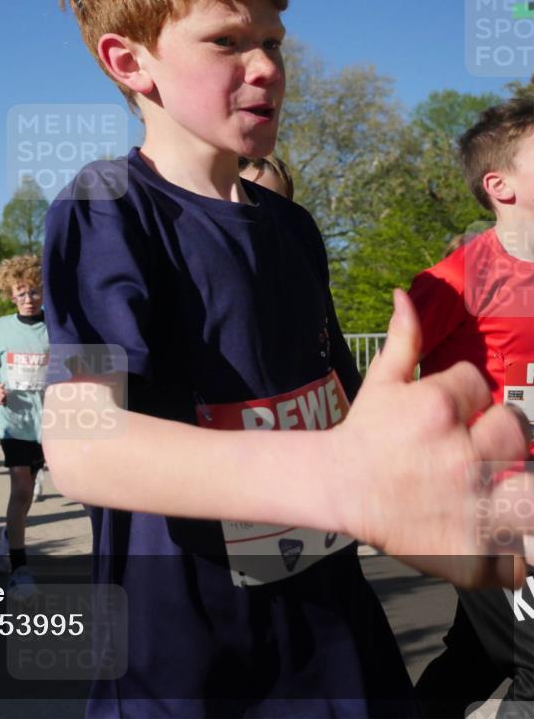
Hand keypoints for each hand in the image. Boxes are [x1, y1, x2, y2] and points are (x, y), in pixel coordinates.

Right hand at [332, 290, 532, 588]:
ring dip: (518, 491)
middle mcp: (460, 455)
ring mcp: (469, 505)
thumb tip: (405, 295)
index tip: (456, 413)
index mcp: (439, 408)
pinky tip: (492, 534)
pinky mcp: (470, 549)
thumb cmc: (363, 436)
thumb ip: (403, 341)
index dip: (473, 398)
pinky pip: (517, 554)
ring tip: (496, 489)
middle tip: (474, 450)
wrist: (336, 489)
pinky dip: (511, 551)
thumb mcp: (381, 384)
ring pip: (532, 492)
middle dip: (500, 438)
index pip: (484, 388)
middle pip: (517, 432)